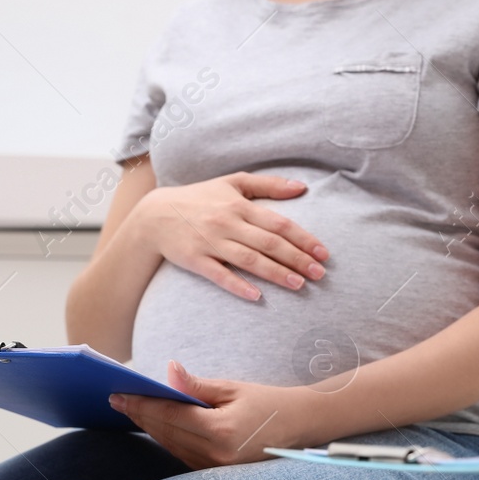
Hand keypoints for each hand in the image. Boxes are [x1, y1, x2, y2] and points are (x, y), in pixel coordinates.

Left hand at [109, 361, 320, 469]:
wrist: (299, 427)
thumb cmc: (267, 402)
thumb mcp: (233, 388)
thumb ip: (197, 384)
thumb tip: (167, 371)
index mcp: (221, 430)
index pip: (170, 415)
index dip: (142, 404)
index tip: (118, 394)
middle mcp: (216, 455)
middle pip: (165, 433)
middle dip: (140, 415)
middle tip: (116, 399)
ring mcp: (215, 468)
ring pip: (170, 445)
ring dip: (149, 427)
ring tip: (130, 409)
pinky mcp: (215, 474)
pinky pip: (182, 454)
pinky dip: (166, 437)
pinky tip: (154, 425)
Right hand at [137, 172, 329, 299]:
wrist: (155, 214)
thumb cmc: (200, 198)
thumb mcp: (232, 182)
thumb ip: (269, 185)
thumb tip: (303, 187)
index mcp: (239, 204)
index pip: (279, 223)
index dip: (304, 238)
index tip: (323, 253)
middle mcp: (227, 222)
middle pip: (269, 243)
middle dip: (297, 259)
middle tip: (320, 274)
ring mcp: (210, 242)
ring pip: (249, 260)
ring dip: (276, 274)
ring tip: (299, 285)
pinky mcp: (194, 260)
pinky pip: (219, 275)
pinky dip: (238, 286)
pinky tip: (257, 297)